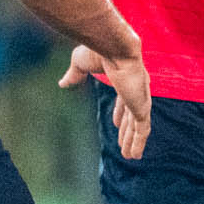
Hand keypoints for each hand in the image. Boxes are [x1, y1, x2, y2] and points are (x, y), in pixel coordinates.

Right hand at [60, 44, 151, 159]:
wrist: (113, 47)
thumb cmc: (98, 49)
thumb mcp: (81, 64)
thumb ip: (74, 74)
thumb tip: (61, 83)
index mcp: (124, 78)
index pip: (123, 99)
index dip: (120, 112)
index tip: (117, 124)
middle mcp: (135, 89)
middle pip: (131, 115)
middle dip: (127, 130)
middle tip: (124, 143)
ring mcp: (140, 98)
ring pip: (137, 126)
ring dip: (133, 141)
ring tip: (130, 157)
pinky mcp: (142, 107)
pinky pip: (141, 130)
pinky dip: (138, 143)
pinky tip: (134, 155)